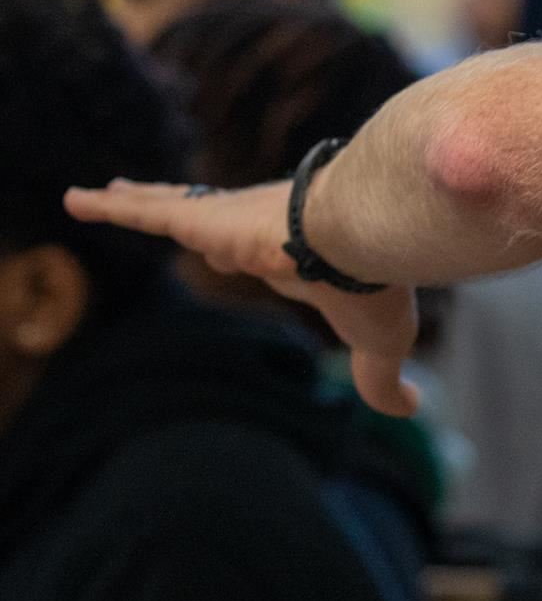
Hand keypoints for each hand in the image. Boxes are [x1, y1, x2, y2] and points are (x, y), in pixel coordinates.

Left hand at [63, 180, 420, 416]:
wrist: (366, 241)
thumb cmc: (376, 288)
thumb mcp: (380, 345)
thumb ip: (382, 380)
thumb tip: (406, 406)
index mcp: (298, 255)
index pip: (257, 250)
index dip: (238, 250)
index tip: (225, 252)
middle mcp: (262, 227)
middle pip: (210, 219)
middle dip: (183, 212)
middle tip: (154, 201)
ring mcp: (231, 219)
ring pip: (172, 208)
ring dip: (135, 201)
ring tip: (99, 194)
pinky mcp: (205, 219)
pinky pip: (145, 211)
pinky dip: (109, 207)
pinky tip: (74, 200)